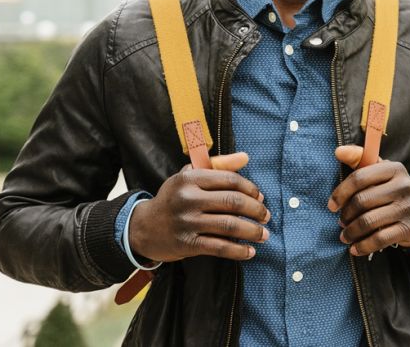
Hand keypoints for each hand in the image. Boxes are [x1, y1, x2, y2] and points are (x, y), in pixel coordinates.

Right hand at [129, 152, 269, 262]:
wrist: (143, 227)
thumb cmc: (174, 198)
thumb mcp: (190, 175)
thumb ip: (219, 165)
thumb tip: (246, 157)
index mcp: (191, 178)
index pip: (230, 180)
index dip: (251, 189)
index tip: (260, 197)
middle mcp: (188, 198)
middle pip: (233, 202)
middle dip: (256, 210)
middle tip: (266, 217)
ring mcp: (187, 222)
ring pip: (229, 225)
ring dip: (252, 231)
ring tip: (264, 235)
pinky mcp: (186, 244)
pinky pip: (219, 247)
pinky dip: (238, 251)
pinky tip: (249, 252)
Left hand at [328, 145, 409, 255]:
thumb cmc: (391, 191)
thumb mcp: (379, 172)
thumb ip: (358, 160)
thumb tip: (338, 151)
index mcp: (394, 168)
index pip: (359, 178)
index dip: (341, 192)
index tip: (331, 206)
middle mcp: (403, 186)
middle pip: (362, 201)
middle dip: (346, 215)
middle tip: (341, 222)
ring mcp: (408, 207)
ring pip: (368, 221)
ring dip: (351, 232)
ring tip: (345, 235)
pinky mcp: (409, 228)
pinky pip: (379, 239)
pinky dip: (363, 246)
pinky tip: (355, 248)